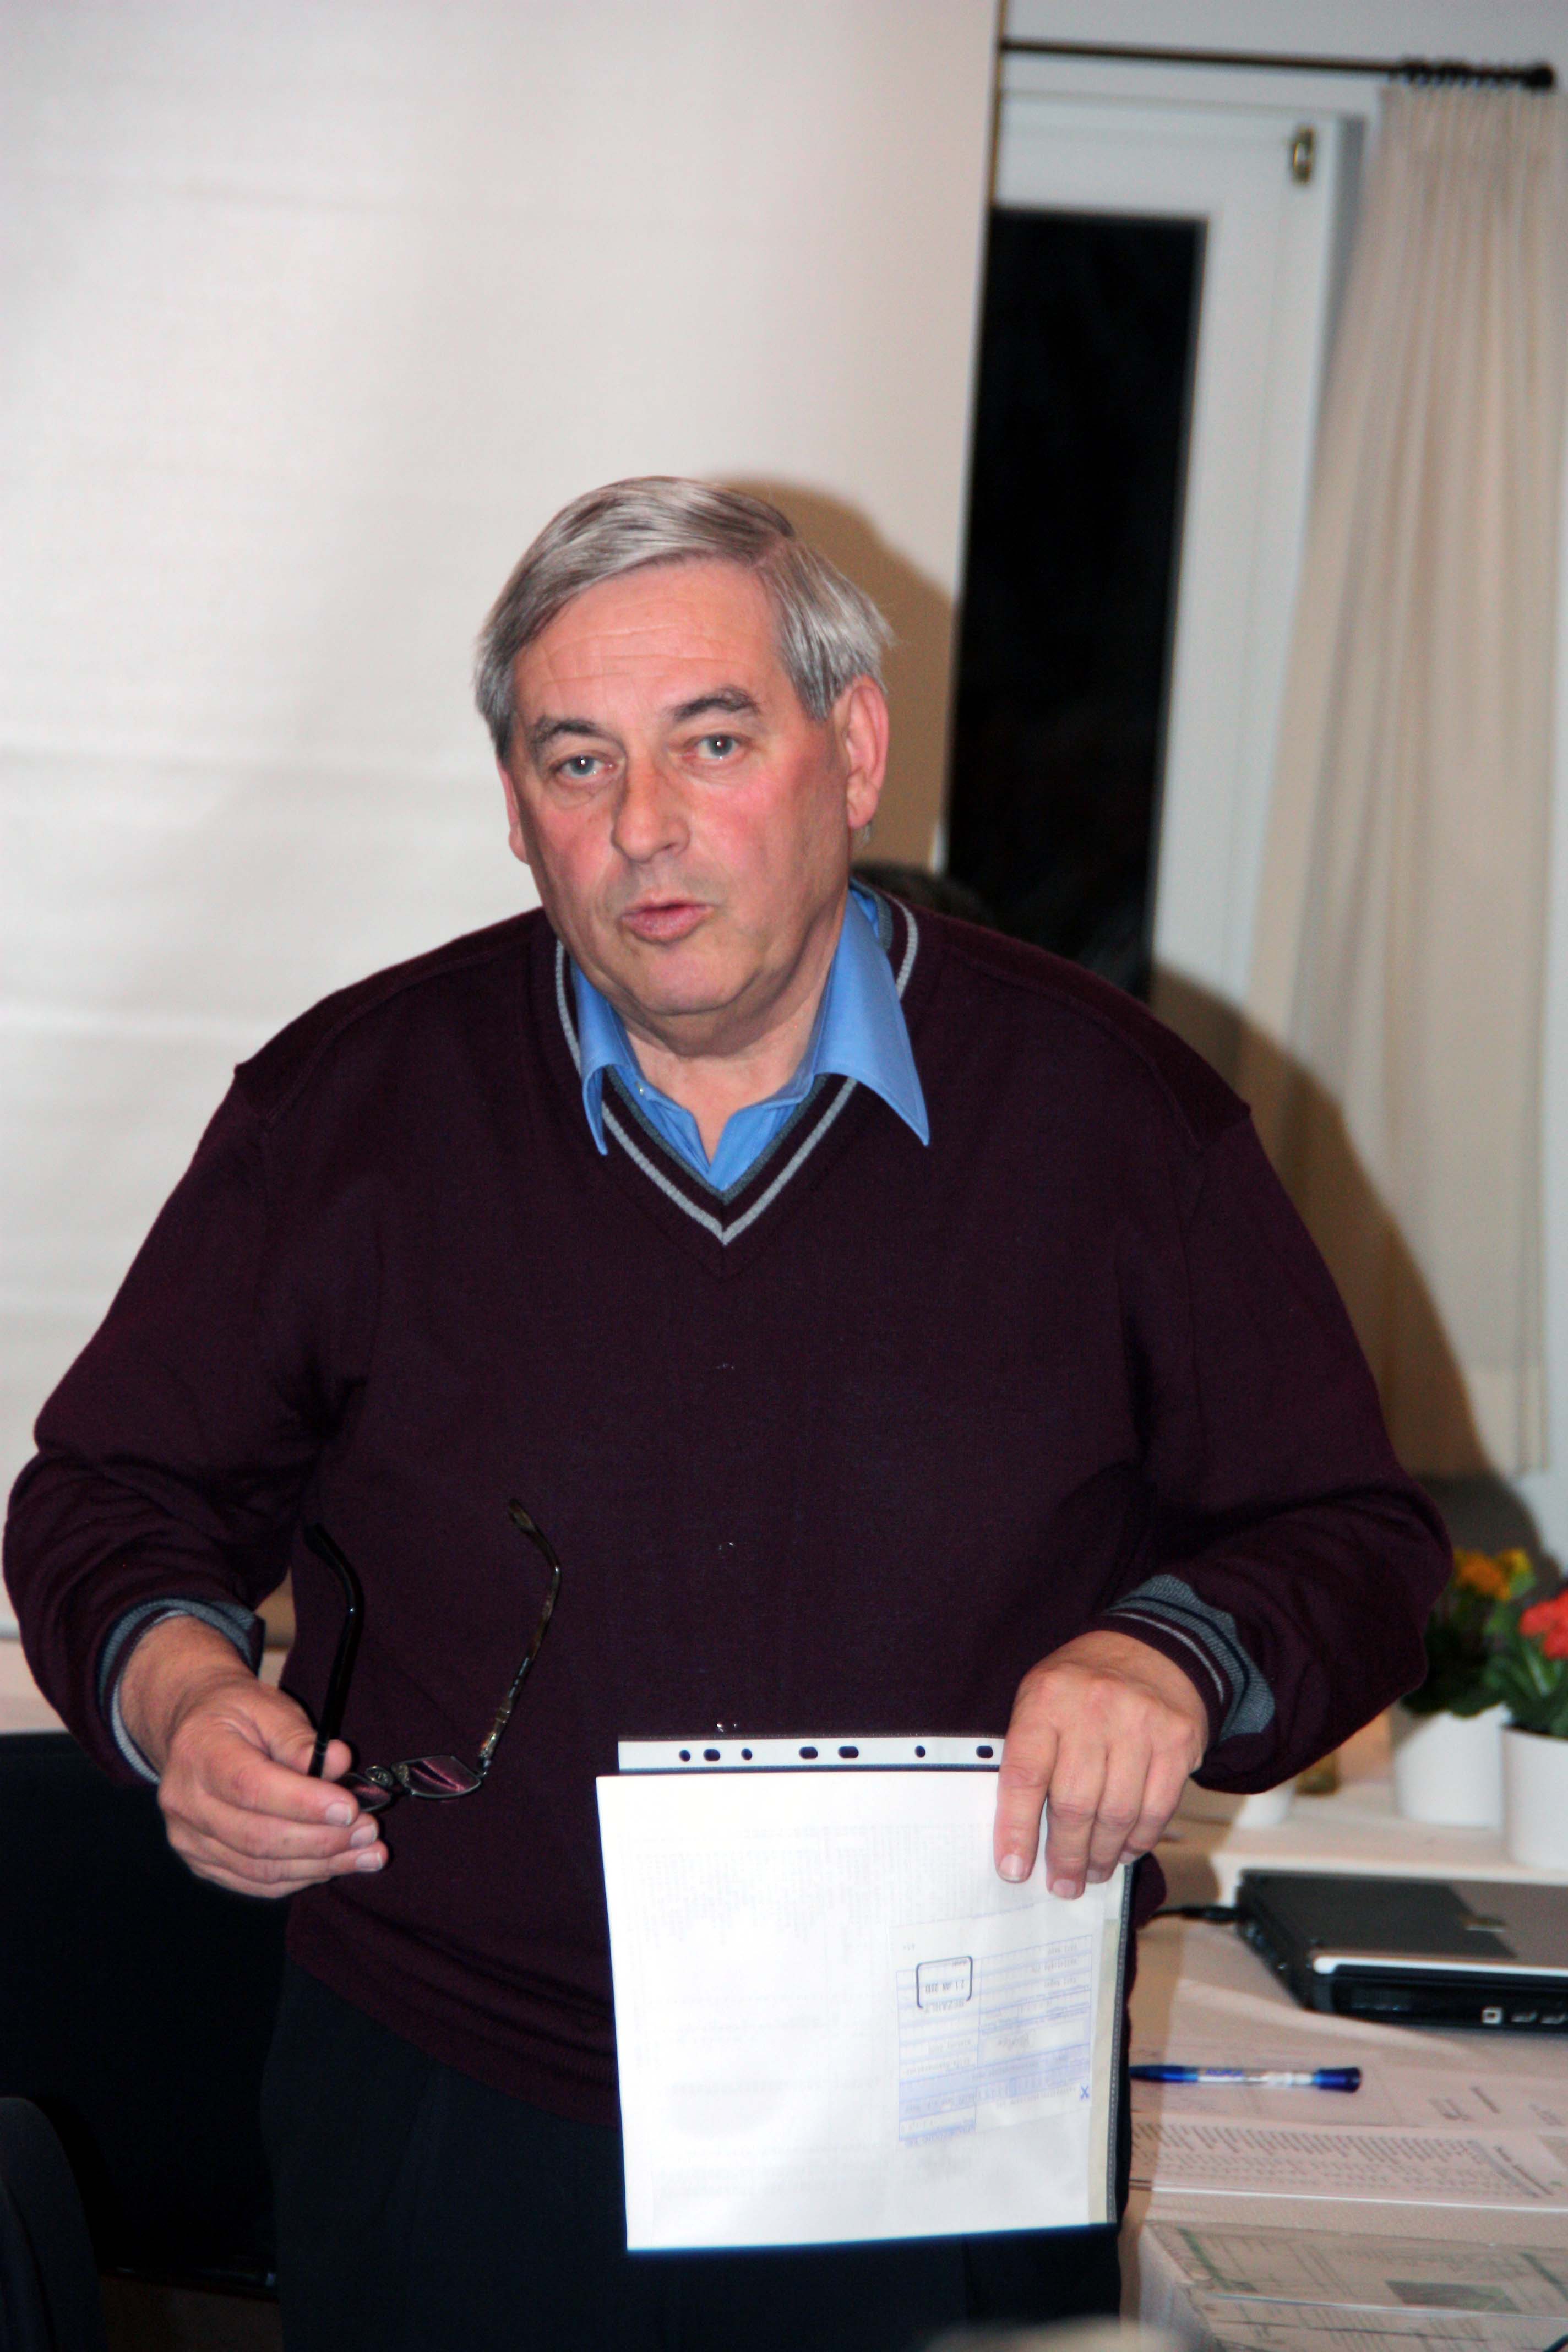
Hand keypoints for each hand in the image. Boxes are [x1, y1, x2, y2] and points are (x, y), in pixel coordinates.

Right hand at [118, 1615, 387, 1897]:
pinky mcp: (203, 1863)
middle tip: (370, 1832)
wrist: (194, 1732)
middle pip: (258, 1837)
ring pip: (260, 1868)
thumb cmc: (236, 1714)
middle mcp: (186, 1803)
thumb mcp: (268, 1707)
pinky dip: (300, 1877)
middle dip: (322, 1840)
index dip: (303, 1803)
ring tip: (367, 1854)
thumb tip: (339, 1762)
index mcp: (199, 1754)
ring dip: (320, 1865)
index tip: (350, 1807)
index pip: (251, 1788)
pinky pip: (255, 1882)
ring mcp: (190, 1839)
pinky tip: (336, 1864)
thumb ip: (300, 1739)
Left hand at [993, 1628, 1206, 1898]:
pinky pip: (1156, 1809)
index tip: (1013, 1868)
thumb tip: (1018, 1834)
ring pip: (1117, 1813)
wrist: (1153, 1648)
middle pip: (1073, 1803)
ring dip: (1102, 1855)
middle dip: (1065, 1855)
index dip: (1016, 1829)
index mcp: (1046, 1699)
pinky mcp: (1177, 1740)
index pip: (1024, 1774)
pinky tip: (1124, 1851)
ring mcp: (1140, 1723)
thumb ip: (1029, 1755)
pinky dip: (1138, 1840)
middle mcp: (1093, 1708)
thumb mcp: (1041, 1699)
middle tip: (1062, 1883)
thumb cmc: (1083, 1686)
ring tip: (1092, 1872)